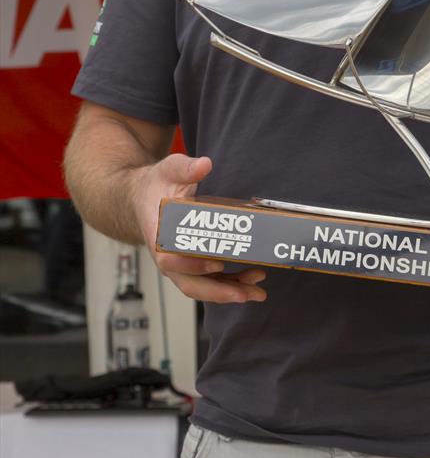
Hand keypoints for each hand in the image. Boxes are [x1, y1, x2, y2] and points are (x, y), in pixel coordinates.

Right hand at [131, 154, 266, 303]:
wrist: (144, 197)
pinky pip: (209, 280)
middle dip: (218, 291)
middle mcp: (167, 256)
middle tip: (245, 292)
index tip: (216, 264)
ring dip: (229, 291)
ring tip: (257, 291)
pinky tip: (251, 283)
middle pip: (190, 283)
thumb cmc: (157, 185)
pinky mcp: (191, 264)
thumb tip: (204, 165)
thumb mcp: (169, 169)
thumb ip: (185, 168)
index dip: (193, 265)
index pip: (171, 259)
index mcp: (159, 235)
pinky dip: (229, 284)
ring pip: (202, 287)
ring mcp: (179, 264)